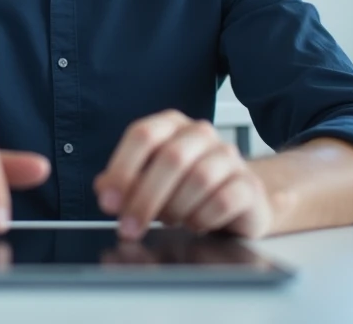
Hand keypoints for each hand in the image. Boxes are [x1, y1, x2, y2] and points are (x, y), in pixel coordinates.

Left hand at [93, 110, 272, 239]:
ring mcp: (228, 156)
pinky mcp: (248, 184)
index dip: (122, 169)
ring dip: (176, 208)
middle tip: (130, 227)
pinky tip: (194, 223)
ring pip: (199, 178)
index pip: (143, 135)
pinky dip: (202, 218)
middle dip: (145, 198)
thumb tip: (104, 189)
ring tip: (169, 220)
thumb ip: (124, 183)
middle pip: (171, 157)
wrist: (238, 200)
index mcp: (170, 125)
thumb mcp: (149, 181)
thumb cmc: (185, 187)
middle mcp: (200, 133)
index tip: (108, 201)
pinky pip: (223, 200)